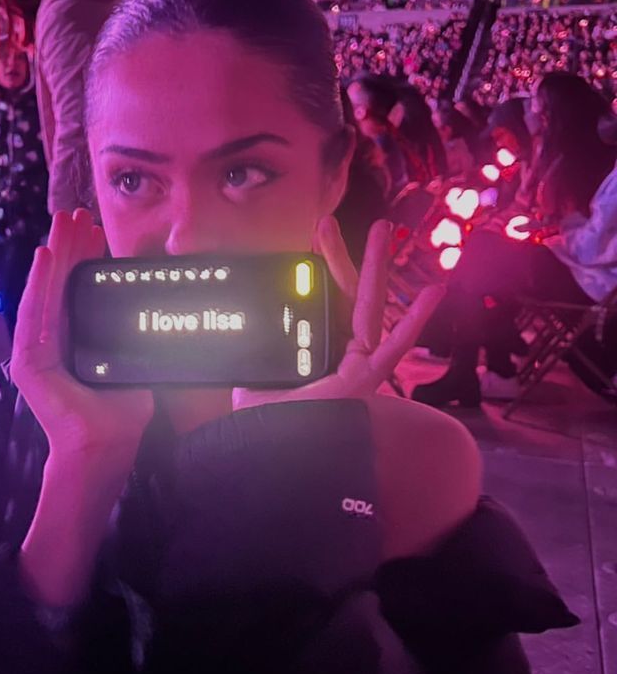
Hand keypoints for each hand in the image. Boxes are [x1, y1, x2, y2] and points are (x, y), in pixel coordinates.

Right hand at [11, 209, 152, 466]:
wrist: (105, 448)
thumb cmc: (121, 415)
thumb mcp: (134, 365)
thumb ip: (137, 339)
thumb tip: (164, 312)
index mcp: (71, 340)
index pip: (74, 291)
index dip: (83, 258)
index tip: (95, 231)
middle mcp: (49, 341)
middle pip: (57, 284)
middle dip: (67, 246)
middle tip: (76, 212)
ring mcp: (34, 351)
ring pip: (46, 290)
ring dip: (54, 254)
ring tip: (61, 223)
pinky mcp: (28, 361)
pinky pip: (35, 313)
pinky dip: (40, 282)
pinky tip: (44, 255)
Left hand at [233, 218, 443, 411]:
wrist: (274, 451)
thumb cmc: (267, 422)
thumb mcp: (254, 375)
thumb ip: (253, 350)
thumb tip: (236, 324)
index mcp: (314, 349)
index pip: (315, 300)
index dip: (310, 271)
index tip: (303, 241)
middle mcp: (338, 351)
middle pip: (340, 292)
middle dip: (335, 254)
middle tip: (325, 222)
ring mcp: (357, 362)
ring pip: (368, 304)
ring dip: (375, 264)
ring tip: (383, 228)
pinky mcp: (369, 376)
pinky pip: (397, 344)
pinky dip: (418, 317)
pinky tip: (435, 290)